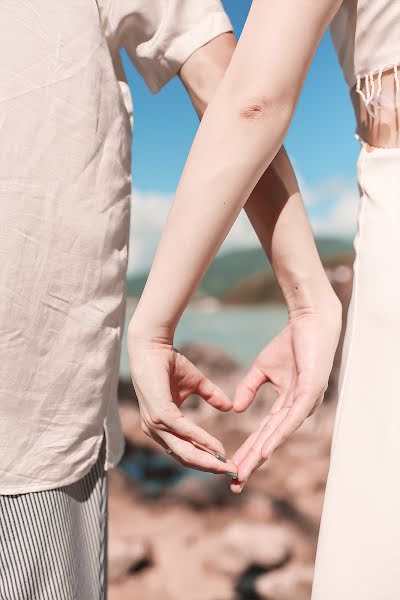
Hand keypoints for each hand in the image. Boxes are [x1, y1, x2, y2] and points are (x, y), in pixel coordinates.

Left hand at [127, 326, 237, 476]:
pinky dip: (203, 441)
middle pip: (185, 457)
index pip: (184, 451)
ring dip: (208, 460)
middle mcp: (155, 429)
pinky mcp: (160, 414)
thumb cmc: (169, 362)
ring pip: (185, 451)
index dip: (206, 460)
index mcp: (161, 426)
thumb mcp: (196, 383)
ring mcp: (156, 423)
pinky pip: (185, 433)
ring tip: (228, 466)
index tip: (227, 464)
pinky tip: (217, 447)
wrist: (153, 345)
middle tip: (232, 473)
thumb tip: (229, 407)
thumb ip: (211, 396)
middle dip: (210, 467)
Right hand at [230, 307, 340, 492]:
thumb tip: (236, 410)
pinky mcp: (310, 393)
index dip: (248, 452)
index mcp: (286, 405)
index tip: (231, 469)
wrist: (309, 321)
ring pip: (279, 435)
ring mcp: (305, 403)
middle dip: (252, 463)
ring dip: (260, 456)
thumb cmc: (290, 343)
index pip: (263, 433)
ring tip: (244, 473)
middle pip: (270, 441)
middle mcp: (297, 410)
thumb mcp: (261, 369)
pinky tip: (265, 451)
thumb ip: (248, 389)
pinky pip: (292, 419)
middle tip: (235, 484)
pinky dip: (277, 436)